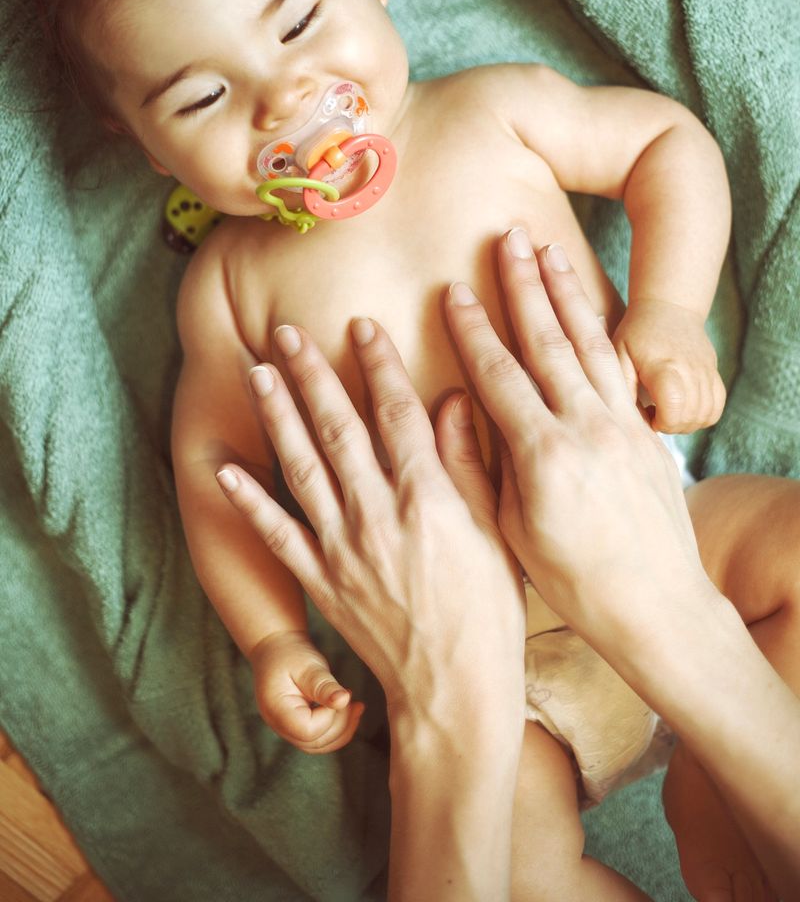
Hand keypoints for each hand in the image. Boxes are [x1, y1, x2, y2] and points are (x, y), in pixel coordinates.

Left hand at [216, 320, 525, 728]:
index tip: (360, 326)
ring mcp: (343, 548)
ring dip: (277, 416)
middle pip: (338, 428)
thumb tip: (453, 398)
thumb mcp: (495, 531)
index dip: (378, 364)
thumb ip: (468, 462)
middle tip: (286, 332)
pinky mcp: (321, 581)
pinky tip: (225, 470)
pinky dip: (248, 501)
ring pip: (302, 467)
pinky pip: (277, 534)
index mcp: (428, 498)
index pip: (396, 413)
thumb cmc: (489, 611)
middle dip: (311, 374)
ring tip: (258, 371)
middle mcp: (378, 515)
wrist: (455, 689)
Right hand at [249, 629, 362, 753]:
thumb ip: (324, 686)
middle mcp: (279, 725)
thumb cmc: (289, 653)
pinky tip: (348, 710)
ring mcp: (287, 729)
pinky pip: (319, 738)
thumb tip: (344, 700)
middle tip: (351, 696)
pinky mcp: (297, 726)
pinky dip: (337, 728)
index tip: (336, 693)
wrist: (276, 647)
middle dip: (340, 723)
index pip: (308, 730)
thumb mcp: (308, 665)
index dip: (329, 716)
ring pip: (319, 745)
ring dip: (342, 729)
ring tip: (356, 706)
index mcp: (277, 710)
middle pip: (315, 742)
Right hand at [444, 233, 717, 662]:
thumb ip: (483, 464)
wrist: (656, 607)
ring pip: (588, 343)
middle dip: (524, 284)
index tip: (456, 292)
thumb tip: (458, 408)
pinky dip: (603, 330)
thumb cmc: (574, 582)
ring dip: (566, 292)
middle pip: (547, 341)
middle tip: (508, 237)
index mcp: (543, 456)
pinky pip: (622, 368)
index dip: (474, 330)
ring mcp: (621, 426)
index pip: (499, 375)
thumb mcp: (511, 531)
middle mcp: (585, 429)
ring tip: (547, 250)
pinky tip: (592, 306)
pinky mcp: (645, 433)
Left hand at [611, 298, 725, 432]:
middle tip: (654, 414)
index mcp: (663, 366)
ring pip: (706, 415)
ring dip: (686, 423)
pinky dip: (702, 416)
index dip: (661, 423)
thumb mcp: (618, 353)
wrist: (668, 307)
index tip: (647, 415)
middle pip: (691, 416)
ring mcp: (706, 372)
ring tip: (667, 411)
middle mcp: (690, 370)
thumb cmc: (637, 332)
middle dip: (671, 426)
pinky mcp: (714, 374)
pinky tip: (683, 409)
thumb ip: (620, 385)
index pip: (674, 408)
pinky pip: (717, 407)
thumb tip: (624, 417)